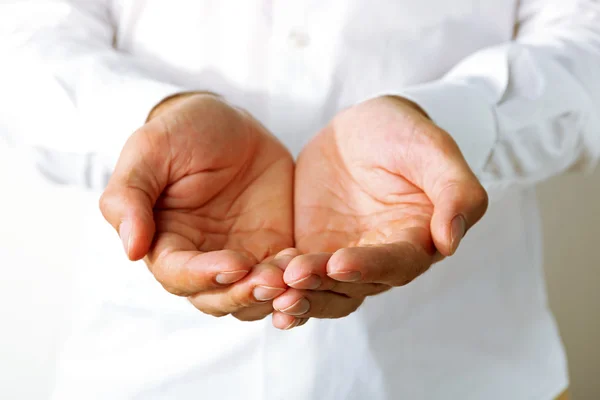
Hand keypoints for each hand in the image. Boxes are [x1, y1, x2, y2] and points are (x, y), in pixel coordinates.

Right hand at [100, 93, 293, 320]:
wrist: (231, 123)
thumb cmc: (182, 132)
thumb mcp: (150, 150)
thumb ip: (129, 196)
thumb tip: (130, 250)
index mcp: (165, 242)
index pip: (178, 275)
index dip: (203, 276)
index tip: (233, 265)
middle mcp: (201, 259)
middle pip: (217, 297)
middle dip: (244, 294)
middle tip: (273, 280)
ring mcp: (239, 257)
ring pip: (253, 296)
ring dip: (273, 295)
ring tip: (295, 278)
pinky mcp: (273, 248)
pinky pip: (286, 277)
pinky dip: (297, 280)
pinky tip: (312, 267)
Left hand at [271, 96, 487, 328]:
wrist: (360, 129)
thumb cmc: (402, 133)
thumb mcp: (432, 148)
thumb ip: (455, 190)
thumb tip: (452, 240)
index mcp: (417, 239)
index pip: (397, 265)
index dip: (370, 267)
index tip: (339, 262)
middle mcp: (382, 258)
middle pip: (355, 287)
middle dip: (323, 286)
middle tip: (292, 278)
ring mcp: (346, 258)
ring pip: (324, 289)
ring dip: (299, 294)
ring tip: (268, 288)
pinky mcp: (314, 251)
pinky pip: (297, 275)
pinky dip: (279, 283)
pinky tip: (256, 285)